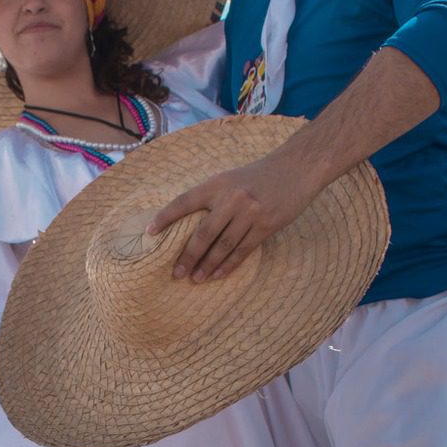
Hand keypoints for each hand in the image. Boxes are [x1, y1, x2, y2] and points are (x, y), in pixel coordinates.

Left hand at [148, 150, 316, 280]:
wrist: (297, 168)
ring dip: (207, 265)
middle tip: (176, 273)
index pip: (184, 202)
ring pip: (222, 246)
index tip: (150, 232)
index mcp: (218, 183)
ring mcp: (250, 213)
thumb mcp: (232, 178)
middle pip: (203, 233)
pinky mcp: (266, 226)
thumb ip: (214, 196)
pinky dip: (228, 265)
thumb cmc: (260, 175)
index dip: (165, 217)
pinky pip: (243, 251)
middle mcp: (232, 198)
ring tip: (195, 279)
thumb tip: (189, 222)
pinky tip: (217, 275)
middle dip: (187, 256)